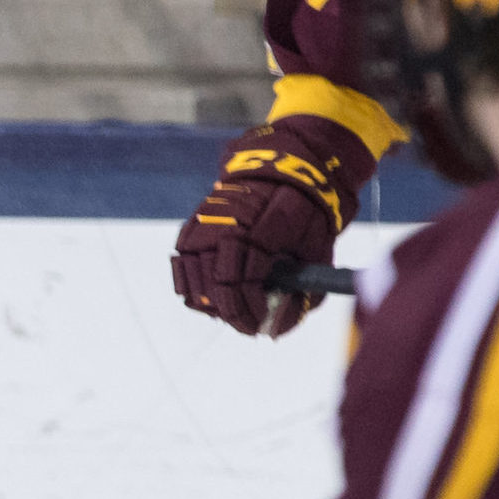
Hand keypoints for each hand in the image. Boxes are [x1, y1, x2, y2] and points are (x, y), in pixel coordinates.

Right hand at [173, 168, 340, 336]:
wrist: (280, 171)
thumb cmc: (304, 210)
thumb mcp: (316, 246)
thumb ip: (304, 284)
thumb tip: (286, 320)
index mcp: (258, 230)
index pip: (242, 285)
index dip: (252, 311)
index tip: (264, 324)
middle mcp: (223, 227)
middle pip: (215, 289)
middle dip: (234, 315)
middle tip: (251, 327)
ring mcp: (202, 228)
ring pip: (193, 282)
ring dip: (213, 305)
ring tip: (233, 312)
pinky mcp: (190, 228)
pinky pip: (182, 268)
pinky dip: (193, 288)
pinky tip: (213, 296)